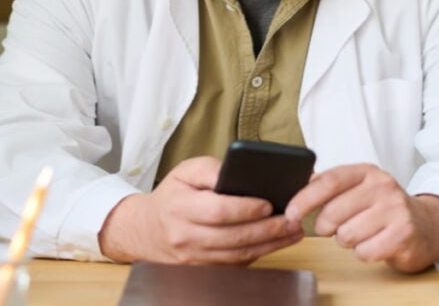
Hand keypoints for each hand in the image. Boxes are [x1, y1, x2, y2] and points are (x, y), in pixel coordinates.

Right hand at [98, 156, 303, 263]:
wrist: (146, 230)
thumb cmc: (172, 196)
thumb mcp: (185, 172)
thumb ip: (210, 169)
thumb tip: (235, 172)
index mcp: (180, 207)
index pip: (218, 211)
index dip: (245, 209)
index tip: (268, 204)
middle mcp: (186, 236)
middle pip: (233, 237)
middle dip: (267, 229)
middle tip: (292, 220)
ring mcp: (193, 258)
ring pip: (238, 255)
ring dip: (270, 245)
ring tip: (292, 232)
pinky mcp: (203, 270)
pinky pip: (235, 264)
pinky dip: (259, 254)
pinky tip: (276, 243)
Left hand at [284, 164, 438, 272]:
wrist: (428, 225)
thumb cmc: (384, 208)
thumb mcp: (361, 187)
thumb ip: (331, 185)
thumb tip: (298, 188)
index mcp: (367, 172)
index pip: (328, 181)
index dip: (304, 199)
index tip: (290, 214)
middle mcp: (382, 186)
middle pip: (333, 213)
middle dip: (327, 227)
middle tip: (337, 227)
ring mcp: (395, 210)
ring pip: (346, 235)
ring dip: (347, 240)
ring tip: (362, 233)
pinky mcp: (403, 234)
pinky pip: (364, 251)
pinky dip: (364, 252)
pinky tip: (375, 243)